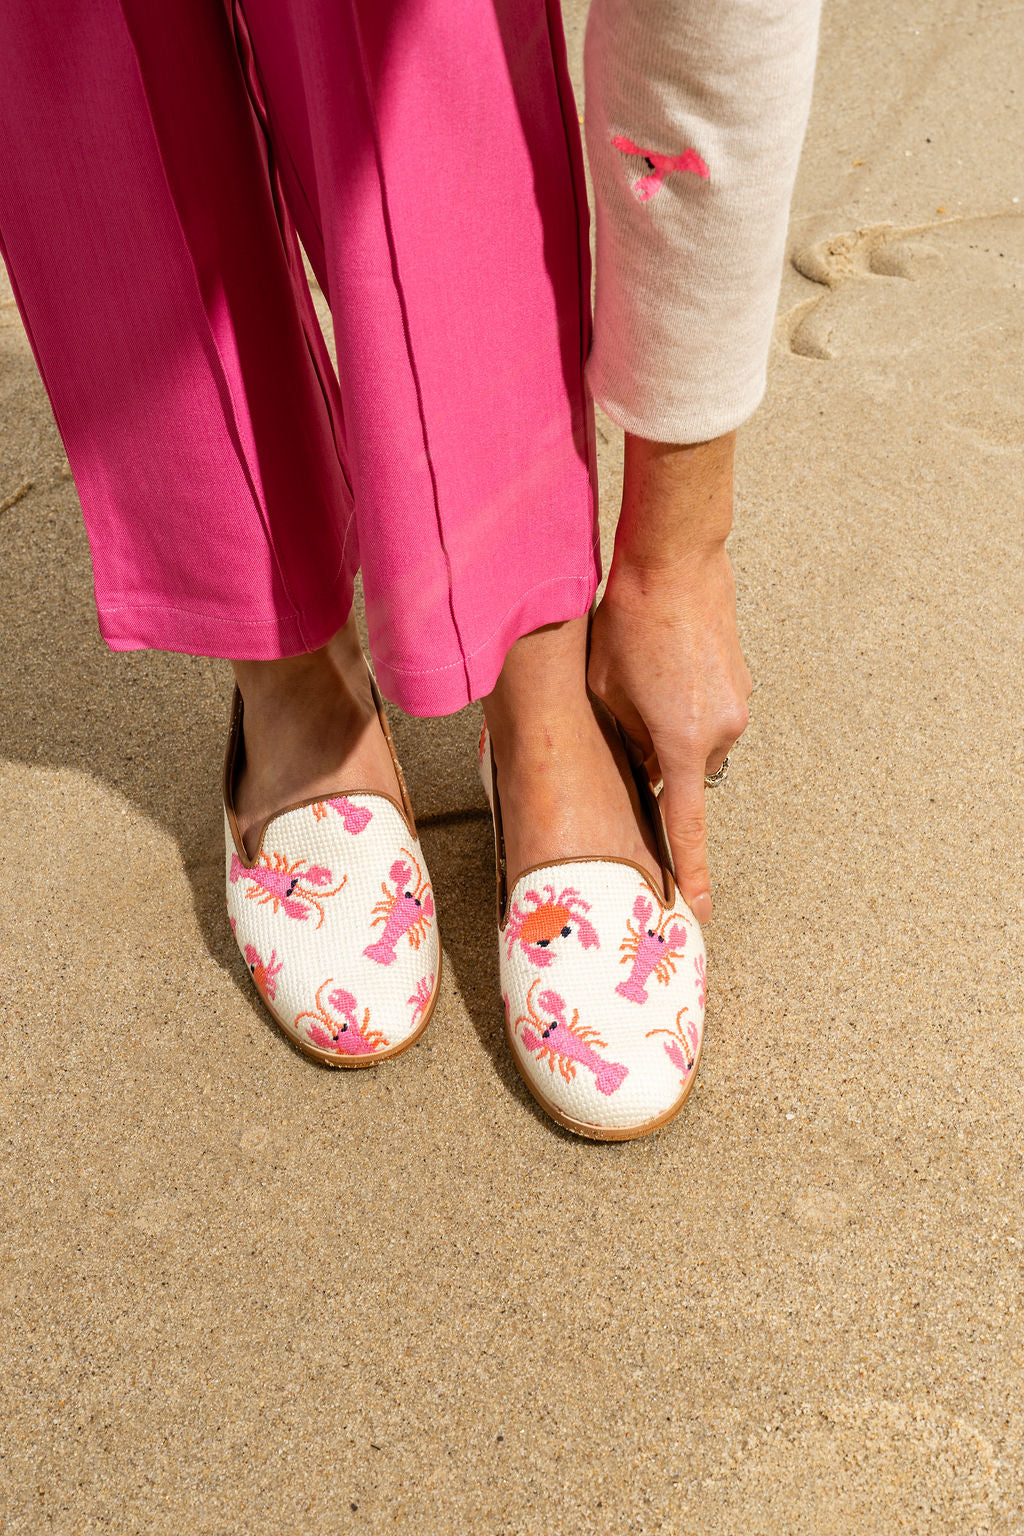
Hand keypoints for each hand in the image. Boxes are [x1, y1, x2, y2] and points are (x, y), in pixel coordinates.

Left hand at [587, 433, 751, 922]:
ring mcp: (736, 705)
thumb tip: (645, 766)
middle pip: (682, 772)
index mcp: (681, 742)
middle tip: (626, 711)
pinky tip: (664, 666)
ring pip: (696, 742)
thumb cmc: (628, 623)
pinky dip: (686, 704)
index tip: (698, 908)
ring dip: (671, 726)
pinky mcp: (740, 683)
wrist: (675, 560)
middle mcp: (719, 731)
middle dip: (655, 757)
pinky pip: (710, 713)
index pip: (686, 825)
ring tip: (645, 678)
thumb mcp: (605, 692)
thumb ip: (627, 742)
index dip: (691, 871)